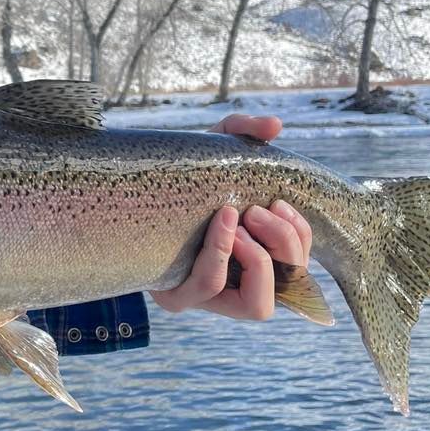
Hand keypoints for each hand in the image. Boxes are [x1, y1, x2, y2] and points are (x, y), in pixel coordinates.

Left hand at [149, 114, 312, 321]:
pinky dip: (221, 254)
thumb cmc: (182, 176)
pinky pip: (209, 287)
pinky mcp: (176, 298)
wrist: (129, 187)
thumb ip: (244, 131)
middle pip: (289, 288)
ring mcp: (208, 299)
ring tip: (237, 218)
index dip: (299, 238)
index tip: (277, 202)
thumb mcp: (214, 148)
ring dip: (258, 258)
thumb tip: (275, 125)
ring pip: (258, 305)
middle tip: (256, 209)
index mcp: (255, 261)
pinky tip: (220, 224)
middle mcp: (238, 287)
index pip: (300, 269)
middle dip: (282, 243)